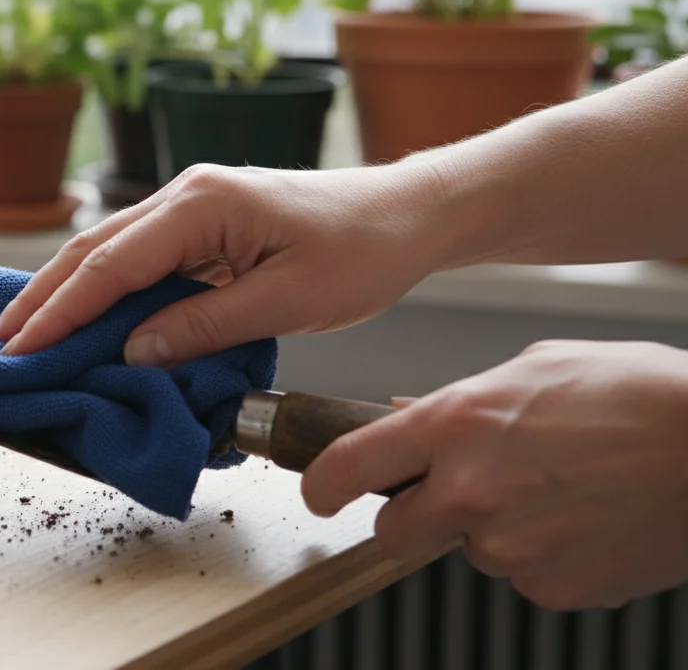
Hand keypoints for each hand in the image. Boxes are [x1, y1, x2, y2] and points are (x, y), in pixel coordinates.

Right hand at [0, 161, 452, 364]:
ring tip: (19, 337)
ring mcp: (189, 208)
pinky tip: (79, 319)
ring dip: (61, 295)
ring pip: (106, 253)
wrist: (406, 212)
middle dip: (39, 301)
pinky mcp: (200, 227)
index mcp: (201, 204)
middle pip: (91, 251)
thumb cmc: (361, 249)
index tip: (19, 350)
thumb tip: (134, 354)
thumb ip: (205, 326)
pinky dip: (99, 292)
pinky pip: (135, 261)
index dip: (59, 312)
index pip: (110, 265)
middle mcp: (184, 196)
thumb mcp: (288, 300)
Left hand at [302, 339, 687, 610]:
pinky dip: (544, 555)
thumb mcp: (533, 370)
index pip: (347, 465)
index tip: (319, 492)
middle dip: (412, 517)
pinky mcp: (552, 588)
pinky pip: (524, 576)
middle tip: (455, 494)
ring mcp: (510, 546)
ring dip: (494, 530)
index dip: (320, 484)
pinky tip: (583, 519)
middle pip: (392, 532)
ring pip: (469, 551)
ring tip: (557, 490)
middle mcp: (471, 490)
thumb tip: (405, 418)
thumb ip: (459, 401)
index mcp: (457, 424)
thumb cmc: (639, 396)